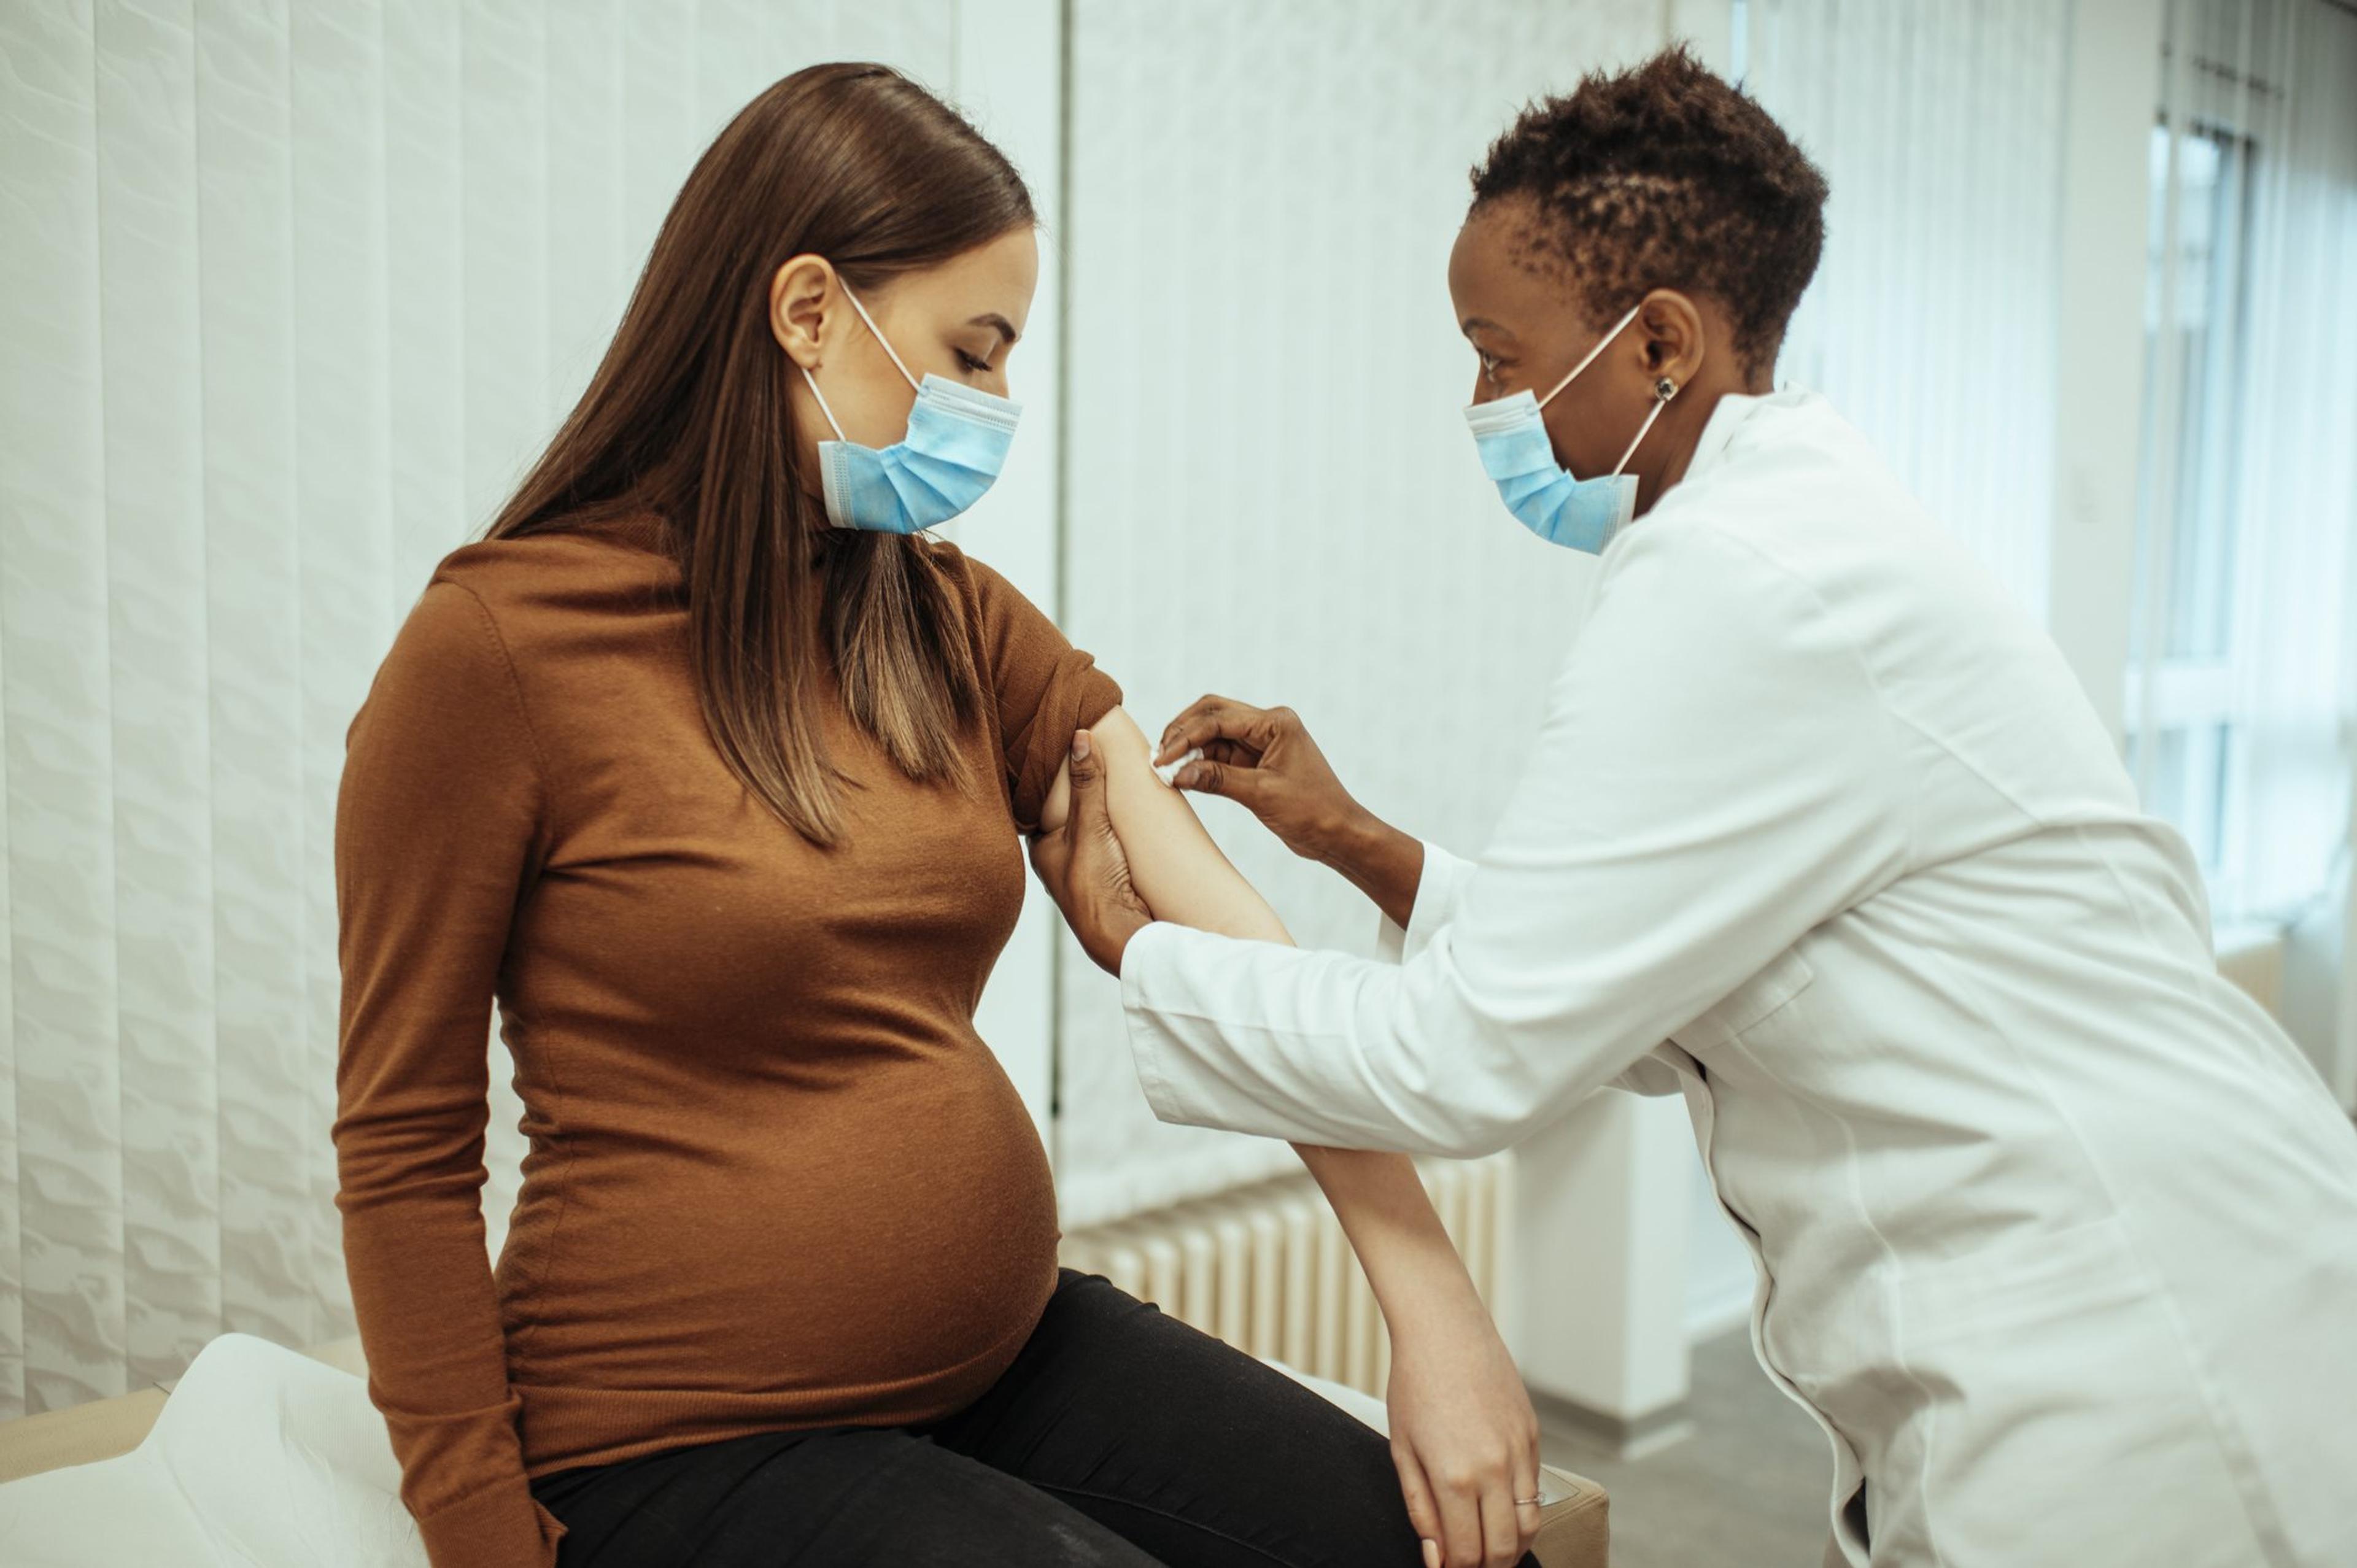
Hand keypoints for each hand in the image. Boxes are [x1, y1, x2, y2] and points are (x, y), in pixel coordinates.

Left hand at [1028, 731, 1152, 975]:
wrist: (1119, 934)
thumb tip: (1080, 737)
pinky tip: (1128, 819)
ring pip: (1087, 833)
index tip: (1064, 753)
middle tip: (1094, 762)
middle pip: (1066, 817)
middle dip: (1079, 795)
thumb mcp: (1090, 825)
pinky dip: (1114, 833)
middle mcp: (1056, 861)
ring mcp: (1081, 872)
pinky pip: (1107, 847)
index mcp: (1041, 847)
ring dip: (1099, 815)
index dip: (1052, 780)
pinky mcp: (1106, 880)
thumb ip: (1087, 783)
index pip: (1040, 804)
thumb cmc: (1094, 885)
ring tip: (1114, 783)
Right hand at [1153, 696, 1365, 864]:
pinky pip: (1221, 754)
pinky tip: (1185, 776)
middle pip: (1212, 714)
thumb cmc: (1311, 811)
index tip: (1161, 759)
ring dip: (1190, 749)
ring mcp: (1262, 742)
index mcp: (1276, 722)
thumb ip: (1217, 779)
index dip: (1185, 737)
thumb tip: (1177, 773)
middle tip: (1159, 757)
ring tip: (1168, 770)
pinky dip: (1201, 763)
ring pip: (1214, 734)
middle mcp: (1268, 724)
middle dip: (1182, 732)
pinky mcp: (1256, 761)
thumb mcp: (1261, 794)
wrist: (1337, 833)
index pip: (1218, 718)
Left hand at [1385, 1291, 1544, 1567]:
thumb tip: (1436, 1557)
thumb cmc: (1414, 1385)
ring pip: (1529, 1527)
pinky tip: (1502, 1513)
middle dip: (1486, 1567)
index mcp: (1454, 1478)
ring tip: (1490, 1552)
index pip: (1466, 1554)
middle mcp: (1494, 1470)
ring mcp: (1519, 1452)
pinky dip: (1522, 1513)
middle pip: (1503, 1549)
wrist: (1445, 1329)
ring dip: (1511, 1548)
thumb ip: (1421, 1510)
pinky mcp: (1533, 1435)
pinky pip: (1536, 1491)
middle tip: (1468, 1566)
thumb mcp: (1403, 1451)